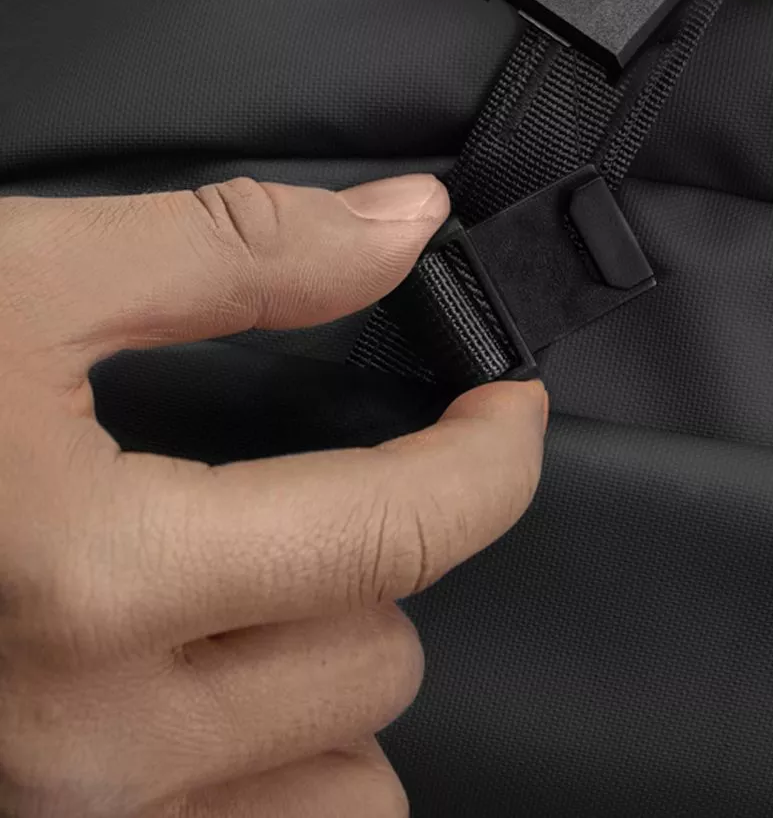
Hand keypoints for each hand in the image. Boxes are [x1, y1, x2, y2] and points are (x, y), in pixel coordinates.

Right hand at [0, 175, 546, 816]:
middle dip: (382, 549)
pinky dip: (266, 777)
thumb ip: (242, 253)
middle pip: (374, 661)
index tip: (506, 406)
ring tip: (273, 589)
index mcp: (94, 578)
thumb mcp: (28, 275)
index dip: (491, 457)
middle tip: (329, 473)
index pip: (398, 535)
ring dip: (331, 678)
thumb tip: (402, 229)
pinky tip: (221, 689)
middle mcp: (81, 743)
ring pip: (330, 794)